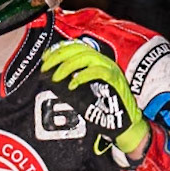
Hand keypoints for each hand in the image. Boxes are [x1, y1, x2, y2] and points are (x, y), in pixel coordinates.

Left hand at [41, 41, 148, 156]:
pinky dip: (82, 76)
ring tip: (56, 77)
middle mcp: (102, 60)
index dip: (58, 49)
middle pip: (78, 48)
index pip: (75, 47)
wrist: (124, 123)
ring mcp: (110, 68)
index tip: (44, 58)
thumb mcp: (83, 94)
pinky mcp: (114, 79)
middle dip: (58, 56)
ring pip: (86, 56)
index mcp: (94, 61)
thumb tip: (50, 79)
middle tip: (45, 68)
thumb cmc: (102, 110)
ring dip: (67, 65)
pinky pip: (97, 71)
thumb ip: (71, 83)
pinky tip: (72, 85)